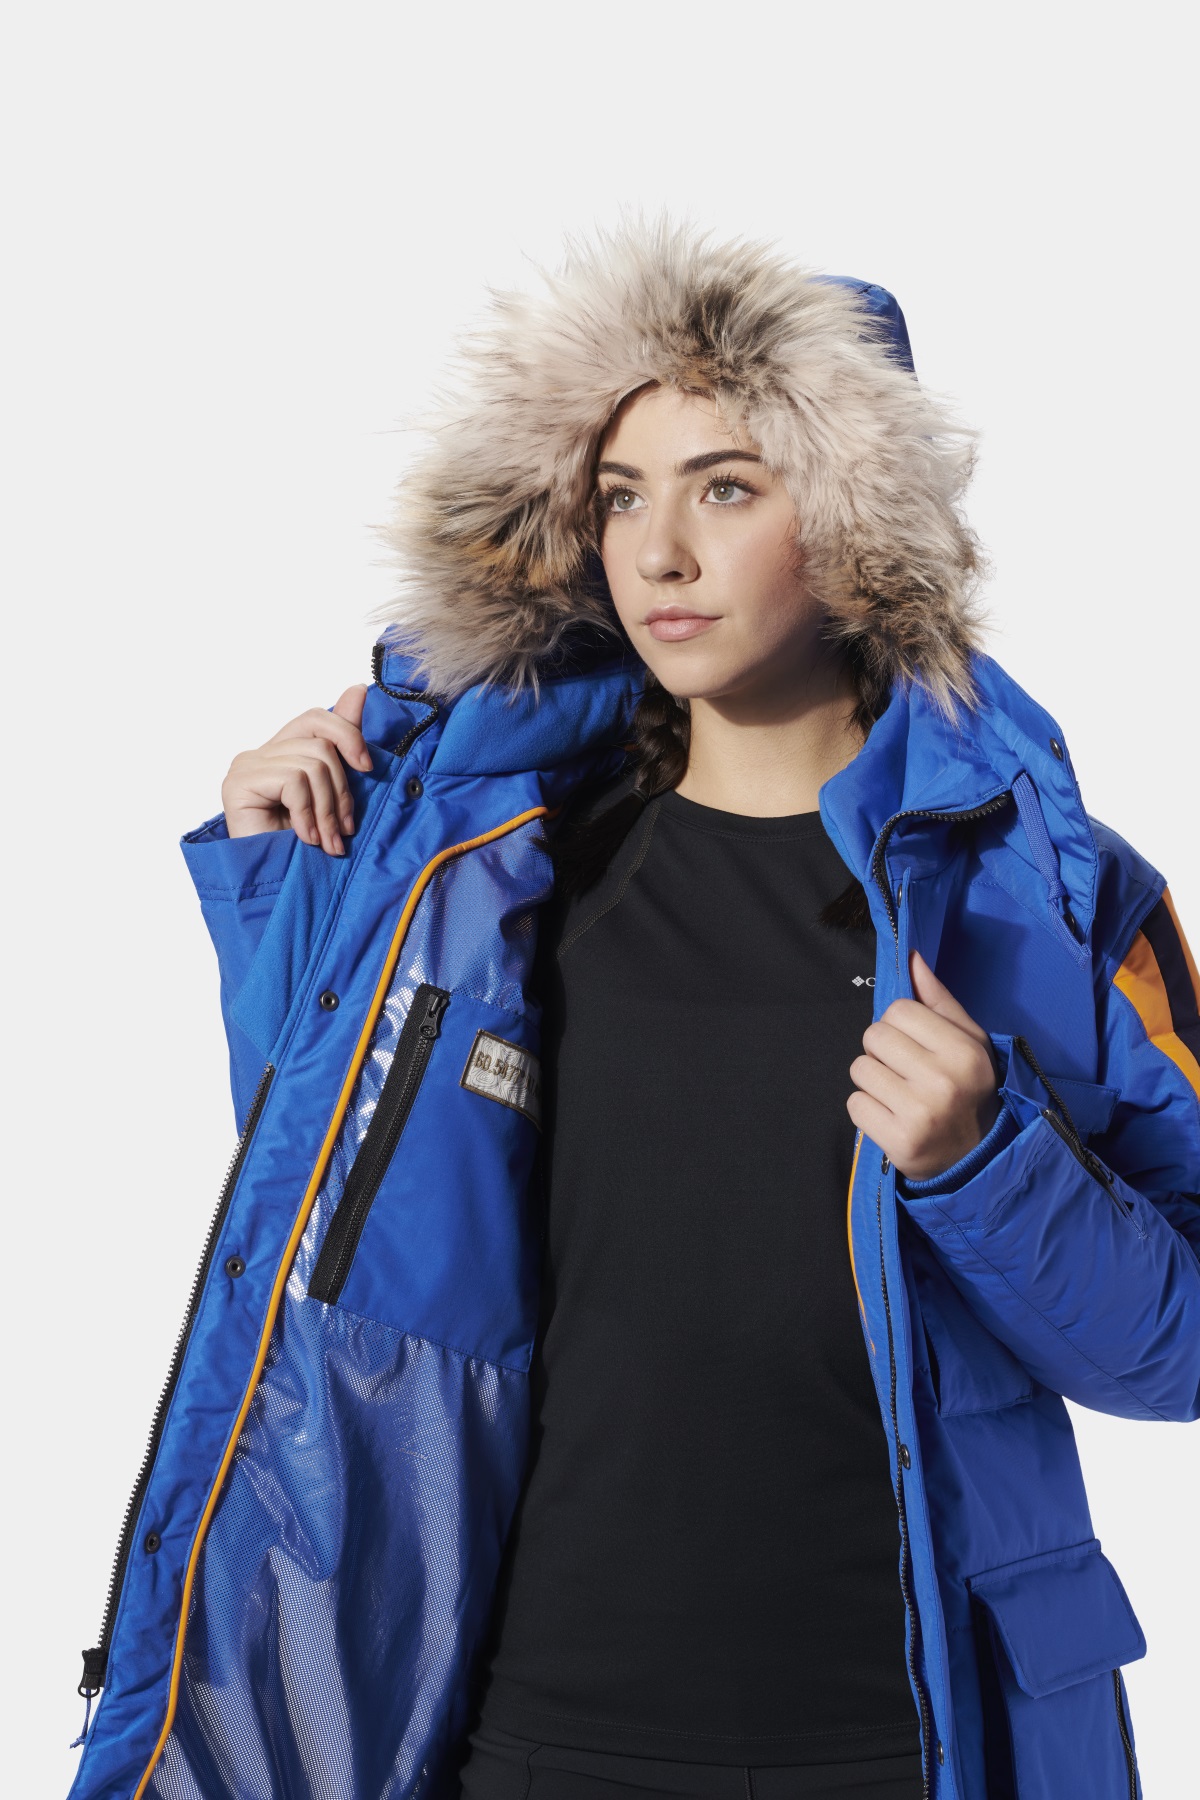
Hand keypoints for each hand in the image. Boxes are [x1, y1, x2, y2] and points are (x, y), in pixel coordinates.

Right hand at [221, 684, 370, 853]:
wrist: (276, 889)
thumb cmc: (305, 848)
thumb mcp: (334, 792)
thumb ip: (343, 744)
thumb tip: (358, 689)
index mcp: (282, 752)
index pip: (316, 718)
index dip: (347, 734)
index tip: (368, 768)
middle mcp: (260, 754)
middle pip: (319, 741)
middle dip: (342, 787)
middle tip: (345, 827)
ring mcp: (245, 767)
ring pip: (311, 763)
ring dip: (328, 809)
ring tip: (327, 841)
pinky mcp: (237, 784)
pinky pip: (293, 781)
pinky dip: (307, 813)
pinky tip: (306, 839)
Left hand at [847, 950, 1001, 1180]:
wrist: (978, 1158)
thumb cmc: (970, 1090)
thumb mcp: (969, 1042)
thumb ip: (938, 1000)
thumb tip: (911, 958)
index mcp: (964, 1051)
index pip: (899, 1010)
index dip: (899, 1024)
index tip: (913, 1043)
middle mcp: (943, 1080)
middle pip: (874, 1036)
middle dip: (882, 1050)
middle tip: (905, 1071)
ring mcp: (919, 1113)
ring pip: (860, 1069)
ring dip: (873, 1080)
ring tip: (899, 1094)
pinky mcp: (899, 1141)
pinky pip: (855, 1104)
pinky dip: (867, 1108)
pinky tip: (891, 1115)